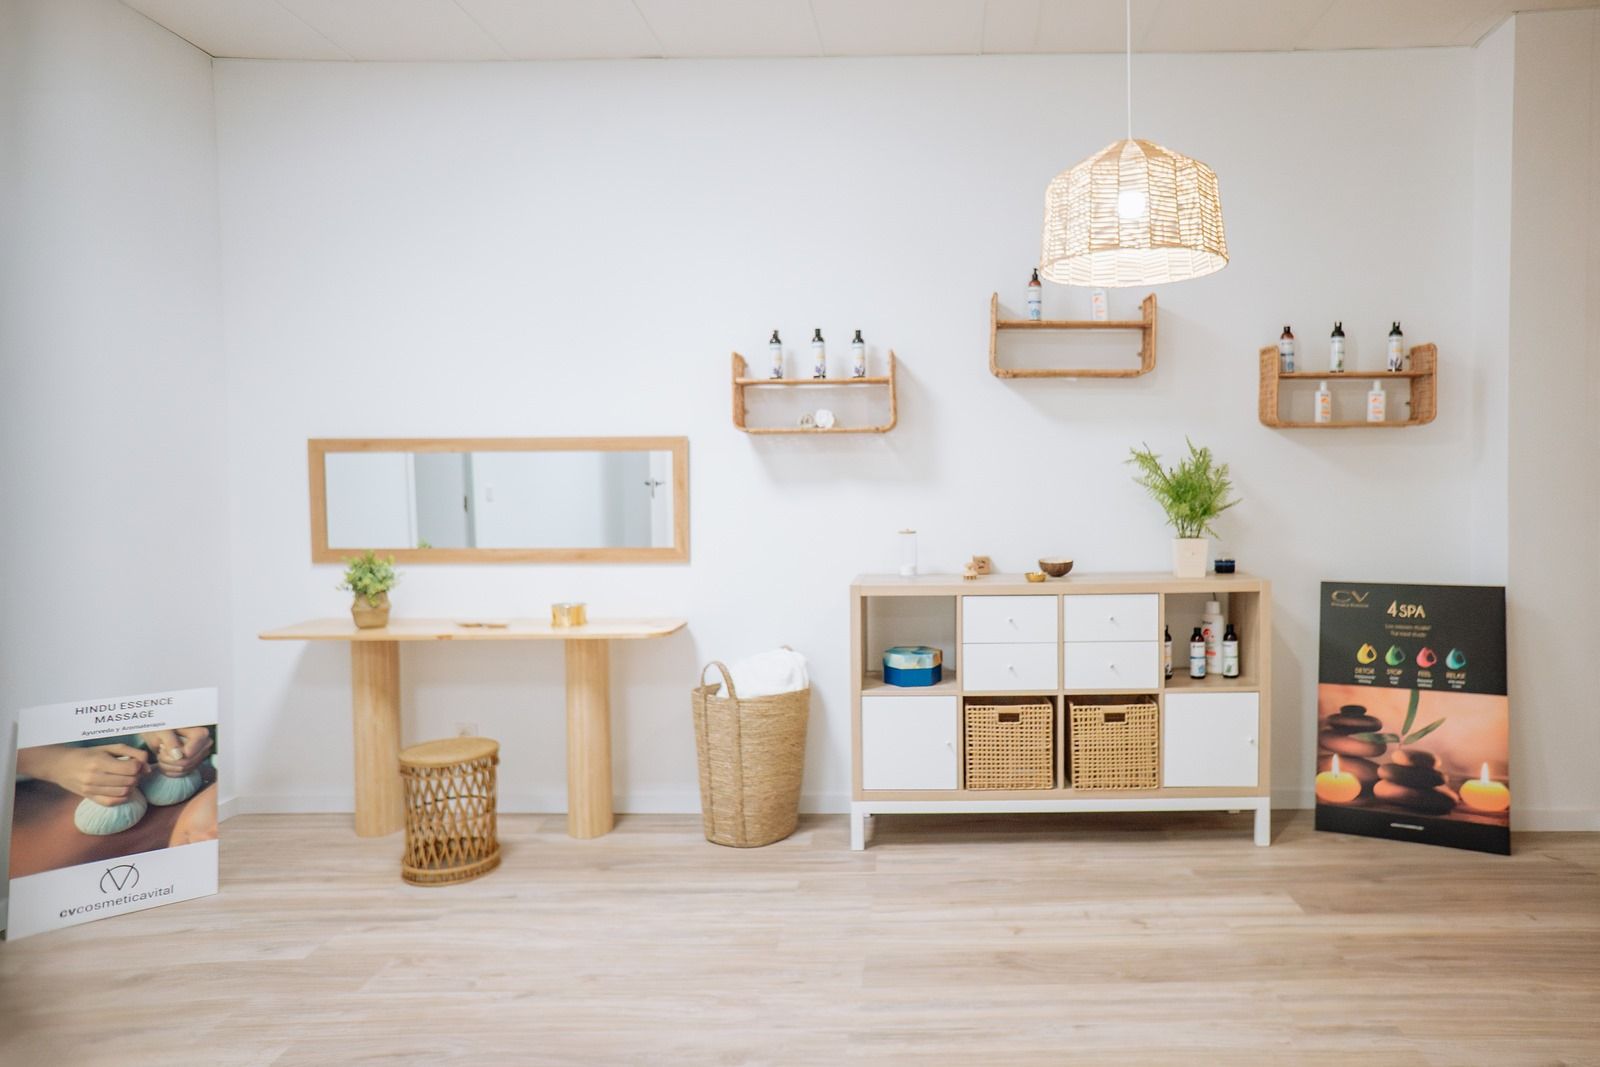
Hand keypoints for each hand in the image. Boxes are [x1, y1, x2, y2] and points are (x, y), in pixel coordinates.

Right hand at [20, 744, 147, 803]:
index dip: (139, 765)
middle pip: (130, 781)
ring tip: (126, 779)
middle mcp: (94, 777)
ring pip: (124, 792)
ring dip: (131, 786)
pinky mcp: (90, 798)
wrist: (61, 765)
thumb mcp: (110, 747)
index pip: (131, 768)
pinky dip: (123, 797)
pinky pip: (113, 802)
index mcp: (100, 761)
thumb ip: (133, 753)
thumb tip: (148, 768)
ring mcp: (91, 789)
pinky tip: (121, 789)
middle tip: (132, 771)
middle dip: (137, 776)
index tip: (135, 762)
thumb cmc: (89, 754)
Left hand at [140, 727, 212, 776]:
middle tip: (160, 751)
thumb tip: (178, 756)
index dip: (172, 754)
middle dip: (168, 760)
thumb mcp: (162, 731)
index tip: (163, 746)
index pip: (188, 753)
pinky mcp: (195, 763)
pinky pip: (182, 774)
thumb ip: (170, 741)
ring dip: (167, 765)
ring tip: (162, 754)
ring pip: (183, 770)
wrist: (161, 733)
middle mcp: (205, 745)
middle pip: (186, 762)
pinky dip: (169, 770)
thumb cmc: (162, 729)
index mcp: (201, 734)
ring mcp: (201, 755)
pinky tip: (165, 761)